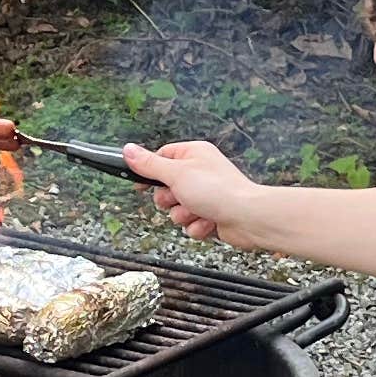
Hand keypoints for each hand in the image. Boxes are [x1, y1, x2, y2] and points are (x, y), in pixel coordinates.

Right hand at [123, 138, 264, 245]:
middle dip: (170, 200)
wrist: (247, 218)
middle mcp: (200, 172)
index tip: (141, 184)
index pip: (161, 158)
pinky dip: (197, 226)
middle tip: (180, 198)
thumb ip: (149, 165)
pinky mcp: (211, 215)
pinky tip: (209, 222)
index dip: (150, 172)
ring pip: (177, 210)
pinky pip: (191, 224)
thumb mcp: (176, 174)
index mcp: (193, 154)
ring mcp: (207, 195)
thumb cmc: (218, 191)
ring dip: (184, 216)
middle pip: (166, 188)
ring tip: (199, 212)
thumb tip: (128, 150)